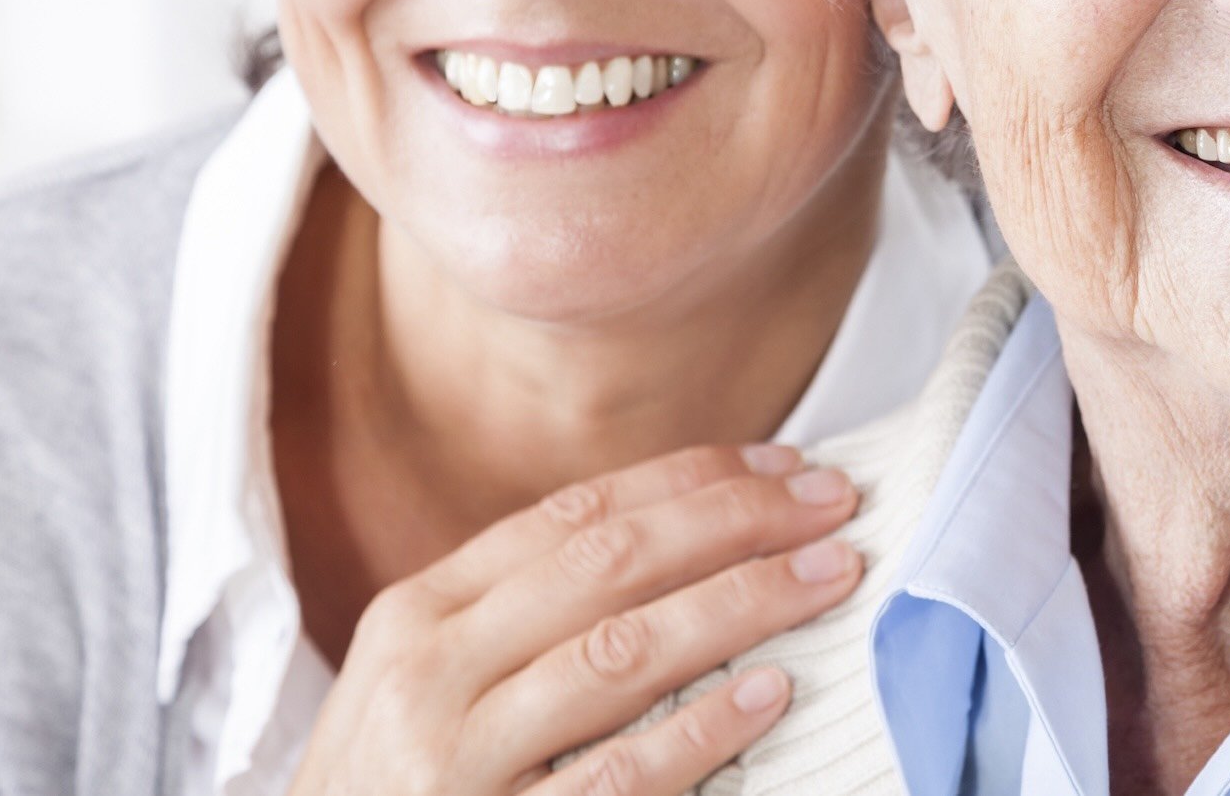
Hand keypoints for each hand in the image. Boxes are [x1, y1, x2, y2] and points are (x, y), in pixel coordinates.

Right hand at [288, 442, 863, 795]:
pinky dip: (699, 730)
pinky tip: (768, 694)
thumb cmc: (392, 794)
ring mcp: (458, 763)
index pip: (578, 515)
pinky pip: (617, 777)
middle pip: (611, 564)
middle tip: (837, 505)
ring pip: (621, 654)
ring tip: (830, 575)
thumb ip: (525, 613)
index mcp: (419, 615)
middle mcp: (431, 675)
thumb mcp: (426, 684)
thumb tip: (685, 537)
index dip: (693, 479)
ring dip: (743, 603)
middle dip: (737, 521)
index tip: (787, 466)